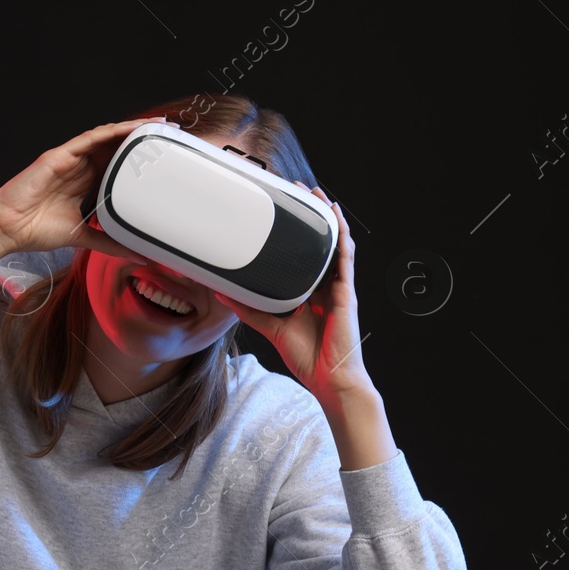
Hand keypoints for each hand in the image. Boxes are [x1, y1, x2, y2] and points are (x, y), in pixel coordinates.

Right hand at [0, 118, 165, 259]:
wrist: (6, 228)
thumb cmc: (35, 231)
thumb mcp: (82, 238)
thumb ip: (109, 243)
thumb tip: (137, 255)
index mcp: (84, 185)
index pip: (117, 167)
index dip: (140, 161)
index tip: (164, 160)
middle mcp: (79, 169)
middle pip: (116, 149)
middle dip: (141, 141)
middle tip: (169, 135)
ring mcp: (69, 160)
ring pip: (106, 138)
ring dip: (131, 130)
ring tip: (156, 125)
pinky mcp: (59, 156)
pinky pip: (89, 138)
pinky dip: (110, 132)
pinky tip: (128, 128)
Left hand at [213, 186, 373, 400]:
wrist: (329, 379)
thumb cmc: (307, 357)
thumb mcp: (270, 327)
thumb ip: (249, 308)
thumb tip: (223, 292)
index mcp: (309, 294)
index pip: (300, 257)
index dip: (291, 234)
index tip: (278, 212)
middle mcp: (325, 286)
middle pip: (317, 244)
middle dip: (308, 216)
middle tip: (293, 190)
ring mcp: (337, 288)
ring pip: (333, 244)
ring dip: (325, 217)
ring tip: (314, 193)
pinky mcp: (346, 292)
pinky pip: (344, 258)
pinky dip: (340, 236)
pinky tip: (334, 217)